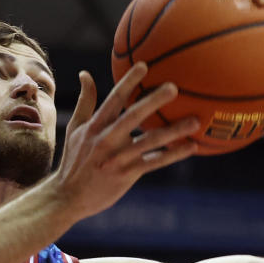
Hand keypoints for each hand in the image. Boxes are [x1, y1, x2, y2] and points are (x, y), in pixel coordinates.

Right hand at [54, 63, 197, 218]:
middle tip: (174, 88)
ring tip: (196, 120)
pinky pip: (155, 162)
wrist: (68, 196)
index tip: (144, 66)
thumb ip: (85, 101)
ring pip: (149, 141)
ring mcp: (118, 158)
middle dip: (153, 101)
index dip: (128, 82)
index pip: (113, 100)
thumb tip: (85, 73)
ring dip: (173, 131)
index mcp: (95, 126)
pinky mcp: (127, 174)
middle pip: (133, 117)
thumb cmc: (74, 160)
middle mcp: (106, 140)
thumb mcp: (75, 129)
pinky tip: (192, 146)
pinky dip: (174, 154)